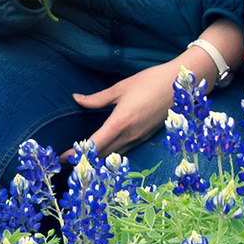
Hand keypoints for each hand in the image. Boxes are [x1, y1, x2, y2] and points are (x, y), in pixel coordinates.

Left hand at [72, 54, 186, 155]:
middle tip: (67, 162)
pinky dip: (111, 156)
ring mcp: (139, 139)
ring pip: (114, 156)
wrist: (180, 85)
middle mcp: (129, 135)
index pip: (95, 144)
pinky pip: (124, 152)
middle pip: (102, 155)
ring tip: (81, 161)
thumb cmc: (150, 82)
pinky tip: (104, 154)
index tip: (64, 157)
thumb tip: (77, 99)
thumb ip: (97, 99)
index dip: (78, 153)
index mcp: (120, 122)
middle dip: (84, 160)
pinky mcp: (145, 138)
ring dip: (97, 160)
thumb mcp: (121, 88)